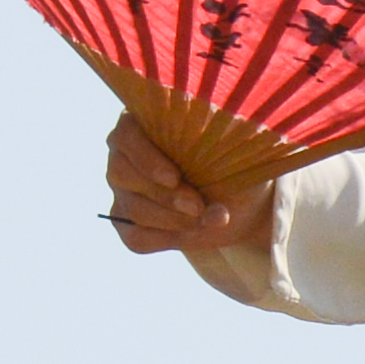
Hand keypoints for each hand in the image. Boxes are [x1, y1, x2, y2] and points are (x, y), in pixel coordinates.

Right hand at [104, 116, 272, 269]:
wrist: (242, 203)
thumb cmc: (233, 163)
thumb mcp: (231, 147)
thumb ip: (219, 139)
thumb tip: (222, 134)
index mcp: (143, 124)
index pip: (126, 136)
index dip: (146, 159)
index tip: (174, 178)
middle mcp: (123, 155)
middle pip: (122, 175)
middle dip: (165, 196)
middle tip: (199, 207)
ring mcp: (122, 190)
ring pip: (132, 210)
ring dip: (174, 220)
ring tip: (210, 220)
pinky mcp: (126, 222)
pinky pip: (135, 237)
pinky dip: (169, 239)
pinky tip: (195, 232)